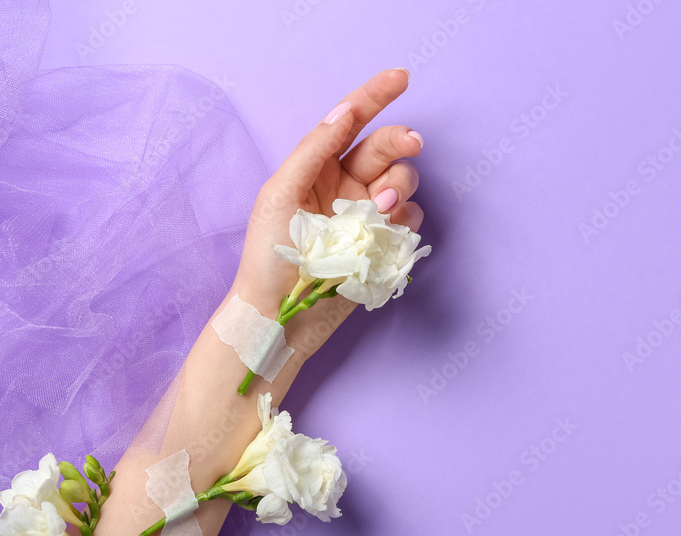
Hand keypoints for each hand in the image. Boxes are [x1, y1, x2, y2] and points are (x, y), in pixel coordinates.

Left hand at [232, 69, 424, 358]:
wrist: (278, 313)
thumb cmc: (269, 254)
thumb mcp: (281, 193)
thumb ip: (313, 151)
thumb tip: (344, 112)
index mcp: (317, 167)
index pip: (350, 122)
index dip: (375, 96)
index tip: (402, 77)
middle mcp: (344, 186)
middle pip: (384, 147)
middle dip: (400, 141)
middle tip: (411, 144)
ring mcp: (364, 215)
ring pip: (403, 181)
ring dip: (401, 184)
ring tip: (382, 206)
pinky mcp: (380, 243)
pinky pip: (409, 219)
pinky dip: (405, 218)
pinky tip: (387, 230)